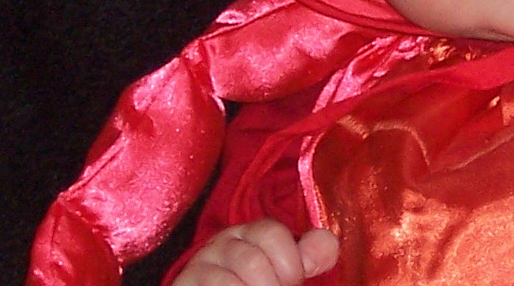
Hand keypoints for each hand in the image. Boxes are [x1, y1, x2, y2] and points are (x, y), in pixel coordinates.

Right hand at [172, 220, 339, 285]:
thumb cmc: (256, 282)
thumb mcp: (285, 268)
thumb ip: (309, 255)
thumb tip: (329, 244)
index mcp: (251, 232)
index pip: (271, 233)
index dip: (290, 263)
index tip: (293, 280)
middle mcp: (222, 242)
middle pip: (253, 262)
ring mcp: (200, 265)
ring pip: (232, 282)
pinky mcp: (185, 283)